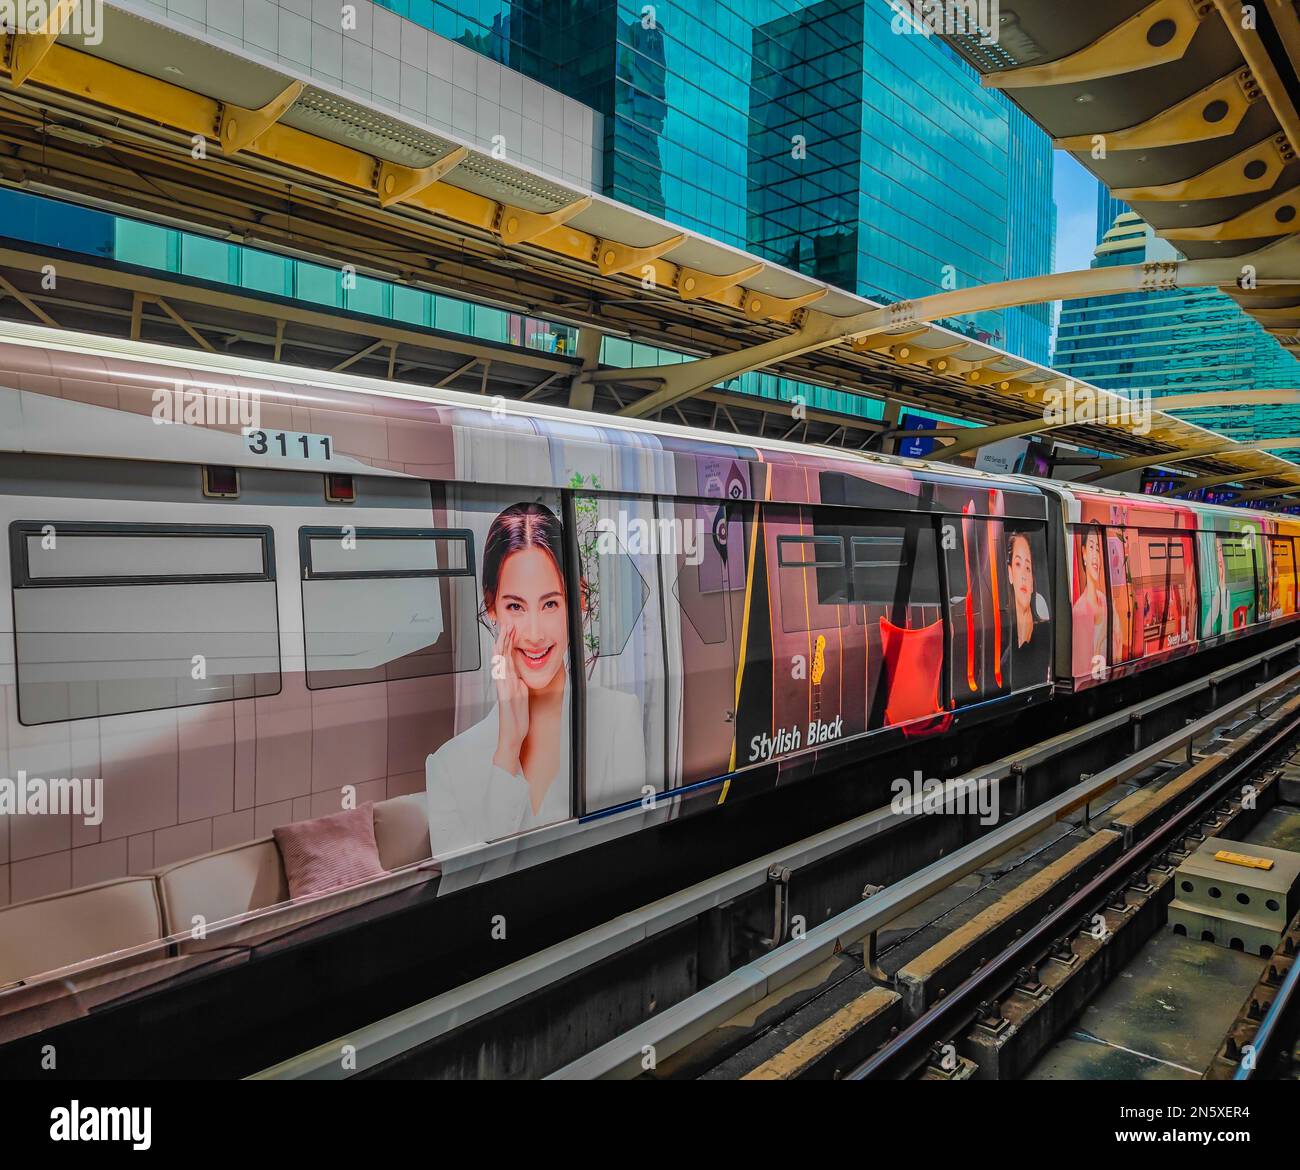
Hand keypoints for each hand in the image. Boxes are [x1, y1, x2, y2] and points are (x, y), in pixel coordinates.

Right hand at [492, 626, 528, 775]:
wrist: (512, 736)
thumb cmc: (517, 718)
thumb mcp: (522, 695)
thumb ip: (519, 684)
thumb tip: (521, 675)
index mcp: (510, 681)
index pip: (508, 657)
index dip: (509, 642)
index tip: (512, 628)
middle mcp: (505, 683)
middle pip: (502, 657)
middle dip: (504, 640)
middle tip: (507, 624)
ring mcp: (504, 690)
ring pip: (500, 665)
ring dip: (502, 649)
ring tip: (504, 635)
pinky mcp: (505, 698)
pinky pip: (502, 681)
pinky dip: (501, 669)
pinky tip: (501, 660)